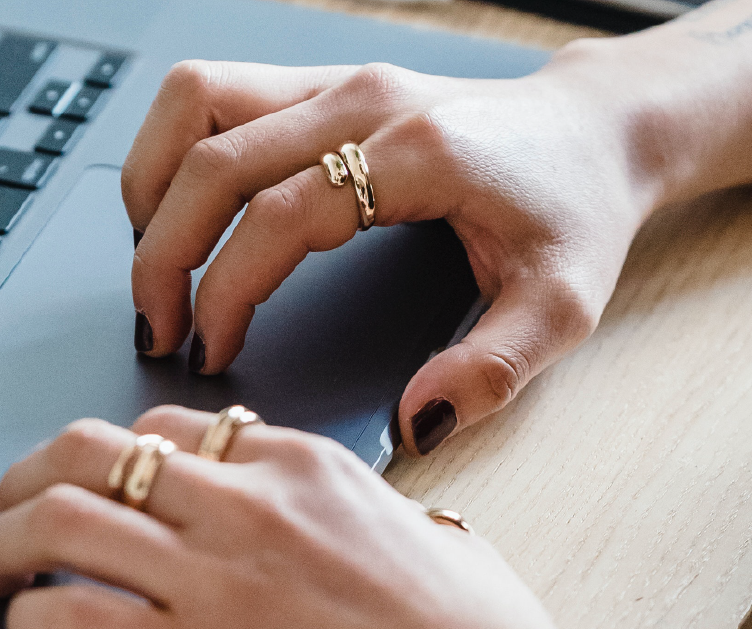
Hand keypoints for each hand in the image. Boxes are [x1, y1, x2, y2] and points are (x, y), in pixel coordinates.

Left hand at [0, 410, 751, 628]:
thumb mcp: (444, 544)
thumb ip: (394, 520)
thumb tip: (402, 527)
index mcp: (308, 468)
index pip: (174, 428)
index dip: (120, 456)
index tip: (104, 484)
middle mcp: (252, 504)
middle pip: (93, 449)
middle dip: (35, 474)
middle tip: (17, 508)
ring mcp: (219, 577)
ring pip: (59, 519)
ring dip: (7, 543)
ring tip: (0, 572)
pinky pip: (68, 613)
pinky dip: (29, 617)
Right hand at [122, 57, 653, 453]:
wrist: (596, 133)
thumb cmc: (575, 211)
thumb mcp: (561, 306)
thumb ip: (491, 370)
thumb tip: (414, 423)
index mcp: (419, 154)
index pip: (281, 212)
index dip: (228, 287)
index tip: (212, 352)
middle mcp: (365, 102)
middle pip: (215, 155)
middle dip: (165, 250)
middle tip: (161, 330)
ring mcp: (338, 81)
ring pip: (197, 101)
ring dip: (155, 183)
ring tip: (155, 265)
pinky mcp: (322, 83)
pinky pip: (215, 95)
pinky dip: (177, 152)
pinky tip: (184, 216)